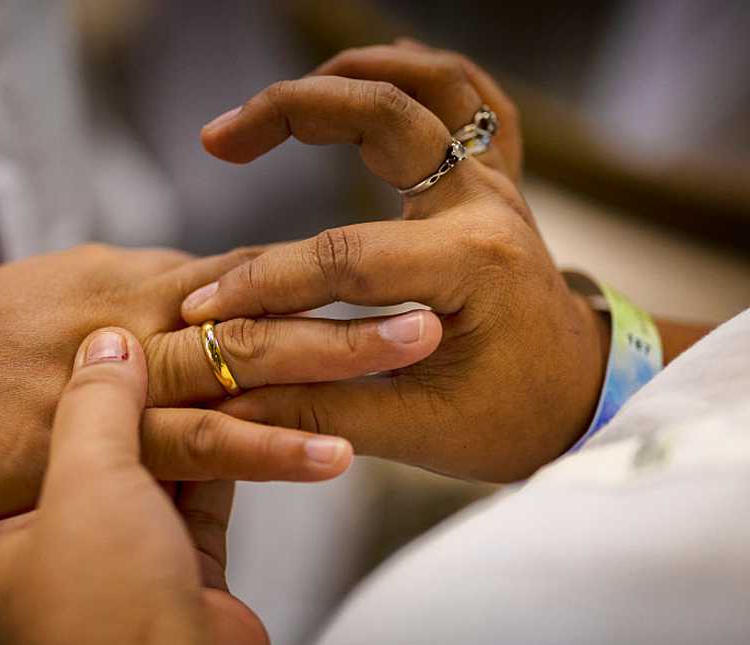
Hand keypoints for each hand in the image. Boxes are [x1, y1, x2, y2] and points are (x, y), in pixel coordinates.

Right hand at [0, 244, 440, 522]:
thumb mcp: (32, 314)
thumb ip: (107, 318)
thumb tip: (159, 318)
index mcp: (112, 282)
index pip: (229, 273)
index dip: (307, 275)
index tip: (377, 275)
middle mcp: (121, 312)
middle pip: (255, 298)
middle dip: (349, 295)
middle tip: (436, 290)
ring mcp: (106, 375)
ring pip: (240, 359)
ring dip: (333, 355)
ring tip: (418, 347)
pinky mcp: (85, 443)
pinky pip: (196, 444)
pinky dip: (268, 445)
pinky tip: (333, 448)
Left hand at [0, 328, 267, 644]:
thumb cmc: (103, 613)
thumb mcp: (84, 482)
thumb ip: (95, 405)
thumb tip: (106, 343)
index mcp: (0, 537)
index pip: (23, 443)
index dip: (56, 388)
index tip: (88, 338)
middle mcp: (60, 551)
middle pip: (98, 454)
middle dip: (133, 403)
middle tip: (158, 341)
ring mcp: (124, 564)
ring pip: (155, 474)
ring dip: (187, 426)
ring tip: (208, 365)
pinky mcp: (183, 574)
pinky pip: (201, 502)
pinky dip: (225, 461)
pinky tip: (243, 415)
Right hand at [185, 44, 606, 481]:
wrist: (580, 396)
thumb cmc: (510, 419)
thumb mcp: (417, 431)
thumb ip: (322, 409)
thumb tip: (228, 399)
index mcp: (475, 264)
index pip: (345, 255)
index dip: (264, 281)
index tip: (204, 305)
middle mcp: (487, 205)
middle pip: (385, 113)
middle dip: (291, 112)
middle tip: (220, 139)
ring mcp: (494, 181)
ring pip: (428, 81)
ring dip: (346, 75)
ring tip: (274, 104)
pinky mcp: (492, 179)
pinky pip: (462, 95)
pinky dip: (407, 73)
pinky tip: (357, 80)